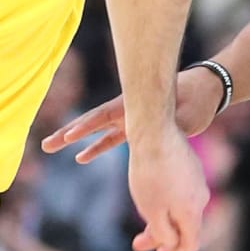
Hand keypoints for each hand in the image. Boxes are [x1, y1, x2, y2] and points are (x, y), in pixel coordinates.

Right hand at [41, 64, 226, 163]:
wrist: (204, 92)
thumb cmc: (195, 99)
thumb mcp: (184, 114)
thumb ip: (170, 125)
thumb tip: (162, 134)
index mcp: (136, 106)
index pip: (104, 116)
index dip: (86, 127)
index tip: (69, 136)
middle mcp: (128, 111)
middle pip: (91, 122)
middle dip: (68, 132)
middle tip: (46, 144)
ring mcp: (129, 119)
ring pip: (96, 131)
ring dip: (76, 141)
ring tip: (52, 148)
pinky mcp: (136, 128)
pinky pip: (111, 139)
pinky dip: (96, 147)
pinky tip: (81, 158)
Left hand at [128, 129, 207, 250]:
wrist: (155, 132)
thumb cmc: (149, 174)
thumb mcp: (152, 211)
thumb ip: (164, 233)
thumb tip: (171, 243)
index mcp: (193, 211)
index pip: (191, 244)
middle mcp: (201, 197)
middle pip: (184, 226)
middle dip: (160, 238)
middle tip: (137, 244)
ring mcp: (196, 180)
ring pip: (180, 207)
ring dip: (161, 218)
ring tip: (140, 218)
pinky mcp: (189, 166)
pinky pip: (179, 191)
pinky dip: (165, 200)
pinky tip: (147, 195)